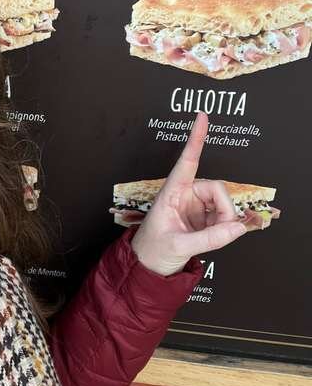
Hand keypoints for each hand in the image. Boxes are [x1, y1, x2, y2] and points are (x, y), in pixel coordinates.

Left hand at [130, 112, 247, 276]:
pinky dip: (225, 228)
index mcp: (171, 192)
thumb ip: (210, 238)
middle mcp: (184, 194)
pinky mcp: (203, 219)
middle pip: (216, 189)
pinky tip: (216, 237)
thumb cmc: (153, 251)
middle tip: (225, 230)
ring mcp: (195, 206)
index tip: (202, 116)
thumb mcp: (180, 246)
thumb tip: (238, 227)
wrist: (148, 269)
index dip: (196, 139)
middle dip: (225, 209)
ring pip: (222, 203)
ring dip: (225, 221)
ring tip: (213, 238)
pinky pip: (223, 217)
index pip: (187, 161)